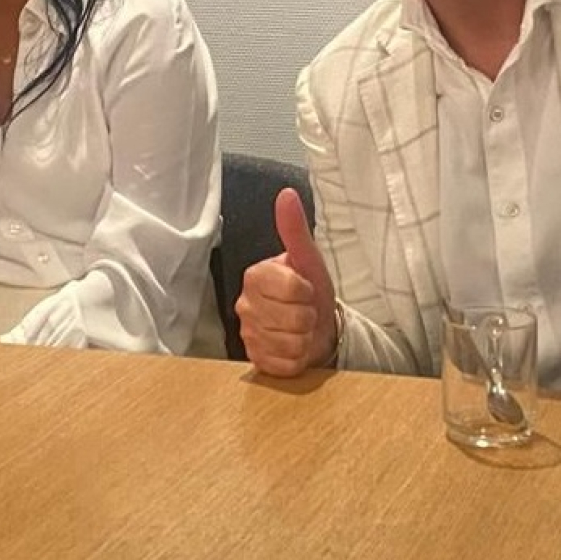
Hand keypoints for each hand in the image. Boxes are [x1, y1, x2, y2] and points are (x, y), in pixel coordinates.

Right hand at [235, 187, 337, 376]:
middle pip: (292, 318)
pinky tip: (295, 348)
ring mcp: (248, 334)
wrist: (316, 329)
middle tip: (305, 311)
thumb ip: (295, 229)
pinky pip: (284, 365)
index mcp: (255, 276)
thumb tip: (286, 194)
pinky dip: (297, 360)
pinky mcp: (256, 361)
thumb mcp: (308, 259)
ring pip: (289, 343)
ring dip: (304, 339)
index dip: (307, 292)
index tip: (306, 290)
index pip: (290, 288)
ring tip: (301, 329)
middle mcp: (245, 305)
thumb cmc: (310, 291)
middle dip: (308, 317)